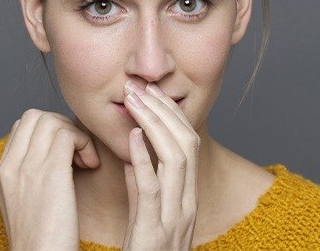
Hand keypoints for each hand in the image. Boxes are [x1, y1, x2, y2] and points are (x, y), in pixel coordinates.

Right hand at [0, 109, 99, 250]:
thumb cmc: (43, 241)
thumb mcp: (25, 205)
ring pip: (52, 120)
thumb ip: (29, 176)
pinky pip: (68, 134)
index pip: (23, 126)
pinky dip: (84, 142)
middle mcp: (10, 166)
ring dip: (75, 134)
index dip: (49, 131)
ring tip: (85, 160)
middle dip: (62, 126)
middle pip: (35, 116)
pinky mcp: (50, 173)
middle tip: (77, 152)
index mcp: (2, 173)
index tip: (66, 153)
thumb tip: (51, 154)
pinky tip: (91, 165)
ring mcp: (27, 168)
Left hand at [122, 82, 199, 250]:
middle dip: (165, 111)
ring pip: (175, 159)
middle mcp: (187, 202)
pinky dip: (143, 159)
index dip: (172, 114)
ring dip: (154, 126)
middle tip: (141, 88)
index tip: (152, 92)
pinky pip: (151, 189)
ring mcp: (174, 217)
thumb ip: (142, 184)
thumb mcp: (146, 214)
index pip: (188, 143)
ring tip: (135, 103)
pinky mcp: (153, 232)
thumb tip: (134, 153)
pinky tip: (131, 137)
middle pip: (186, 143)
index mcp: (186, 195)